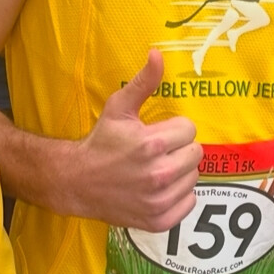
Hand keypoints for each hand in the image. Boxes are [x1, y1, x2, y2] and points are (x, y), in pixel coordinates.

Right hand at [71, 50, 201, 230]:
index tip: (157, 134)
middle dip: (179, 149)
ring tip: (157, 169)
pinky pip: (189, 202)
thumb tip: (158, 53)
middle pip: (196, 154)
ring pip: (194, 177)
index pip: (189, 129)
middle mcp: (158, 174)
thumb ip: (143, 82)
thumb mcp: (119, 107)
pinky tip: (159, 189)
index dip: (174, 129)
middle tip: (158, 152)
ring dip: (180, 172)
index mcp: (152, 143)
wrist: (78, 182)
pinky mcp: (159, 220)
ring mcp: (159, 200)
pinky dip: (179, 196)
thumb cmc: (101, 141)